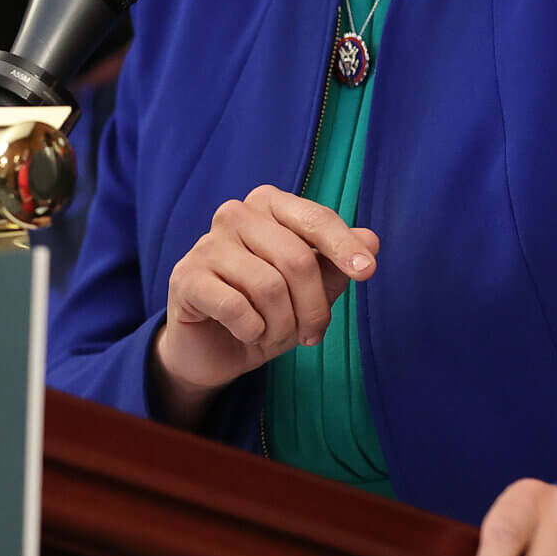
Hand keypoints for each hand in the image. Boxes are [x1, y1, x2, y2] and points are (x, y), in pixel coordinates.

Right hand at [151, 185, 378, 427]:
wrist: (212, 350)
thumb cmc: (265, 312)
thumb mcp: (309, 293)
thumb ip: (336, 264)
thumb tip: (370, 239)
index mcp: (268, 206)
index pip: (315, 219)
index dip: (344, 246)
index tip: (368, 272)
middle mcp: (235, 214)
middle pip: (297, 259)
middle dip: (313, 308)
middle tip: (312, 334)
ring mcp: (206, 244)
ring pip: (269, 287)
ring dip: (282, 325)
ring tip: (274, 334)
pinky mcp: (186, 277)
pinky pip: (236, 307)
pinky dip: (252, 331)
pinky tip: (247, 334)